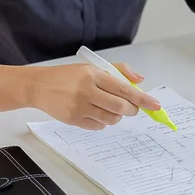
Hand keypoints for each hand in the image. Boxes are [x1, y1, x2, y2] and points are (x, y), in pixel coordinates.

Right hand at [31, 63, 160, 129]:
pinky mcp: (74, 120)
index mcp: (93, 74)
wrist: (39, 86)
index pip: (124, 89)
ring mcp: (79, 107)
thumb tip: (140, 80)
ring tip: (110, 108)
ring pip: (111, 119)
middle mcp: (86, 91)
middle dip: (132, 110)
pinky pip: (98, 126)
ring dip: (117, 116)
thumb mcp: (91, 67)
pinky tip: (96, 113)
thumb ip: (117, 71)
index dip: (142, 98)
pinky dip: (103, 122)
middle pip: (120, 107)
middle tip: (133, 109)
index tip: (155, 104)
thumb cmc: (67, 76)